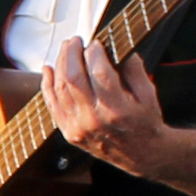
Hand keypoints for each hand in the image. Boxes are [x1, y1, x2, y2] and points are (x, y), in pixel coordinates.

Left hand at [42, 36, 168, 177]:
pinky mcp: (68, 132)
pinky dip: (47, 85)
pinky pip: (52, 105)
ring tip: (65, 50)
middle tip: (74, 41)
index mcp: (117, 109)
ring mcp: (78, 127)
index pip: (99, 73)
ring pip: (60, 90)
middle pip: (73, 79)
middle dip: (71, 54)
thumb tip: (118, 47)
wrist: (141, 155)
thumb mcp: (148, 94)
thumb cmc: (146, 122)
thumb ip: (134, 69)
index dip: (94, 53)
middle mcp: (94, 119)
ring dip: (60, 65)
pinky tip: (49, 70)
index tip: (95, 42)